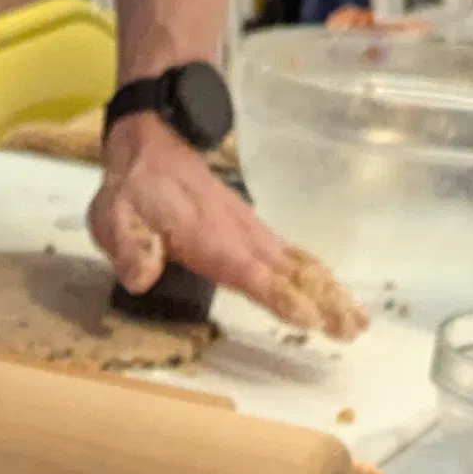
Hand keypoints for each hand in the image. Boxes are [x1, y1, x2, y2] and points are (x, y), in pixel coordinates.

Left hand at [90, 114, 363, 338]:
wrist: (152, 145)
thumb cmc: (134, 188)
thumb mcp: (115, 217)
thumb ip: (129, 247)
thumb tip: (140, 277)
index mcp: (211, 240)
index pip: (252, 272)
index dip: (280, 297)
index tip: (309, 318)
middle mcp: (241, 236)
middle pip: (291, 272)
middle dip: (323, 300)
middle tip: (352, 328)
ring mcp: (251, 232)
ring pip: (299, 264)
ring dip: (330, 291)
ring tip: (357, 319)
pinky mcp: (254, 232)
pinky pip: (293, 256)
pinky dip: (318, 275)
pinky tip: (335, 292)